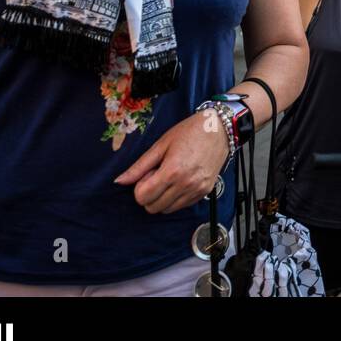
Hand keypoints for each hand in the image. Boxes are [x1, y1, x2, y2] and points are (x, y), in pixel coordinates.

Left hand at [114, 109, 229, 213]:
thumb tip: (120, 181)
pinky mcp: (205, 192)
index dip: (139, 187)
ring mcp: (197, 190)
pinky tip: (180, 181)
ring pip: (167, 210)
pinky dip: (175, 198)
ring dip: (162, 198)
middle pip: (153, 207)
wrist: (219, 130)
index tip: (147, 174)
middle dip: (149, 195)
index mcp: (172, 171)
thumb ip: (139, 166)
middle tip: (157, 176)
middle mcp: (185, 184)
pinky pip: (182, 206)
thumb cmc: (190, 132)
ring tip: (169, 178)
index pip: (143, 197)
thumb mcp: (161, 145)